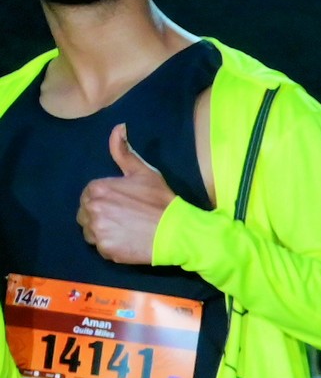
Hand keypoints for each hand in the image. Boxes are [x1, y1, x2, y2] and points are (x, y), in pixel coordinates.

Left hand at [77, 126, 176, 265]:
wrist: (178, 231)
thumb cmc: (161, 201)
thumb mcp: (144, 172)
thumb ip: (124, 152)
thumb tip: (118, 127)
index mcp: (97, 188)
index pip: (89, 196)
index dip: (105, 201)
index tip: (122, 206)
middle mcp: (92, 209)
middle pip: (86, 215)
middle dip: (100, 217)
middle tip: (125, 220)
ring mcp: (98, 230)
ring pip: (91, 232)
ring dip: (104, 232)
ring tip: (126, 232)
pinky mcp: (105, 249)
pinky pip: (101, 248)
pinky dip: (112, 247)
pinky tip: (129, 242)